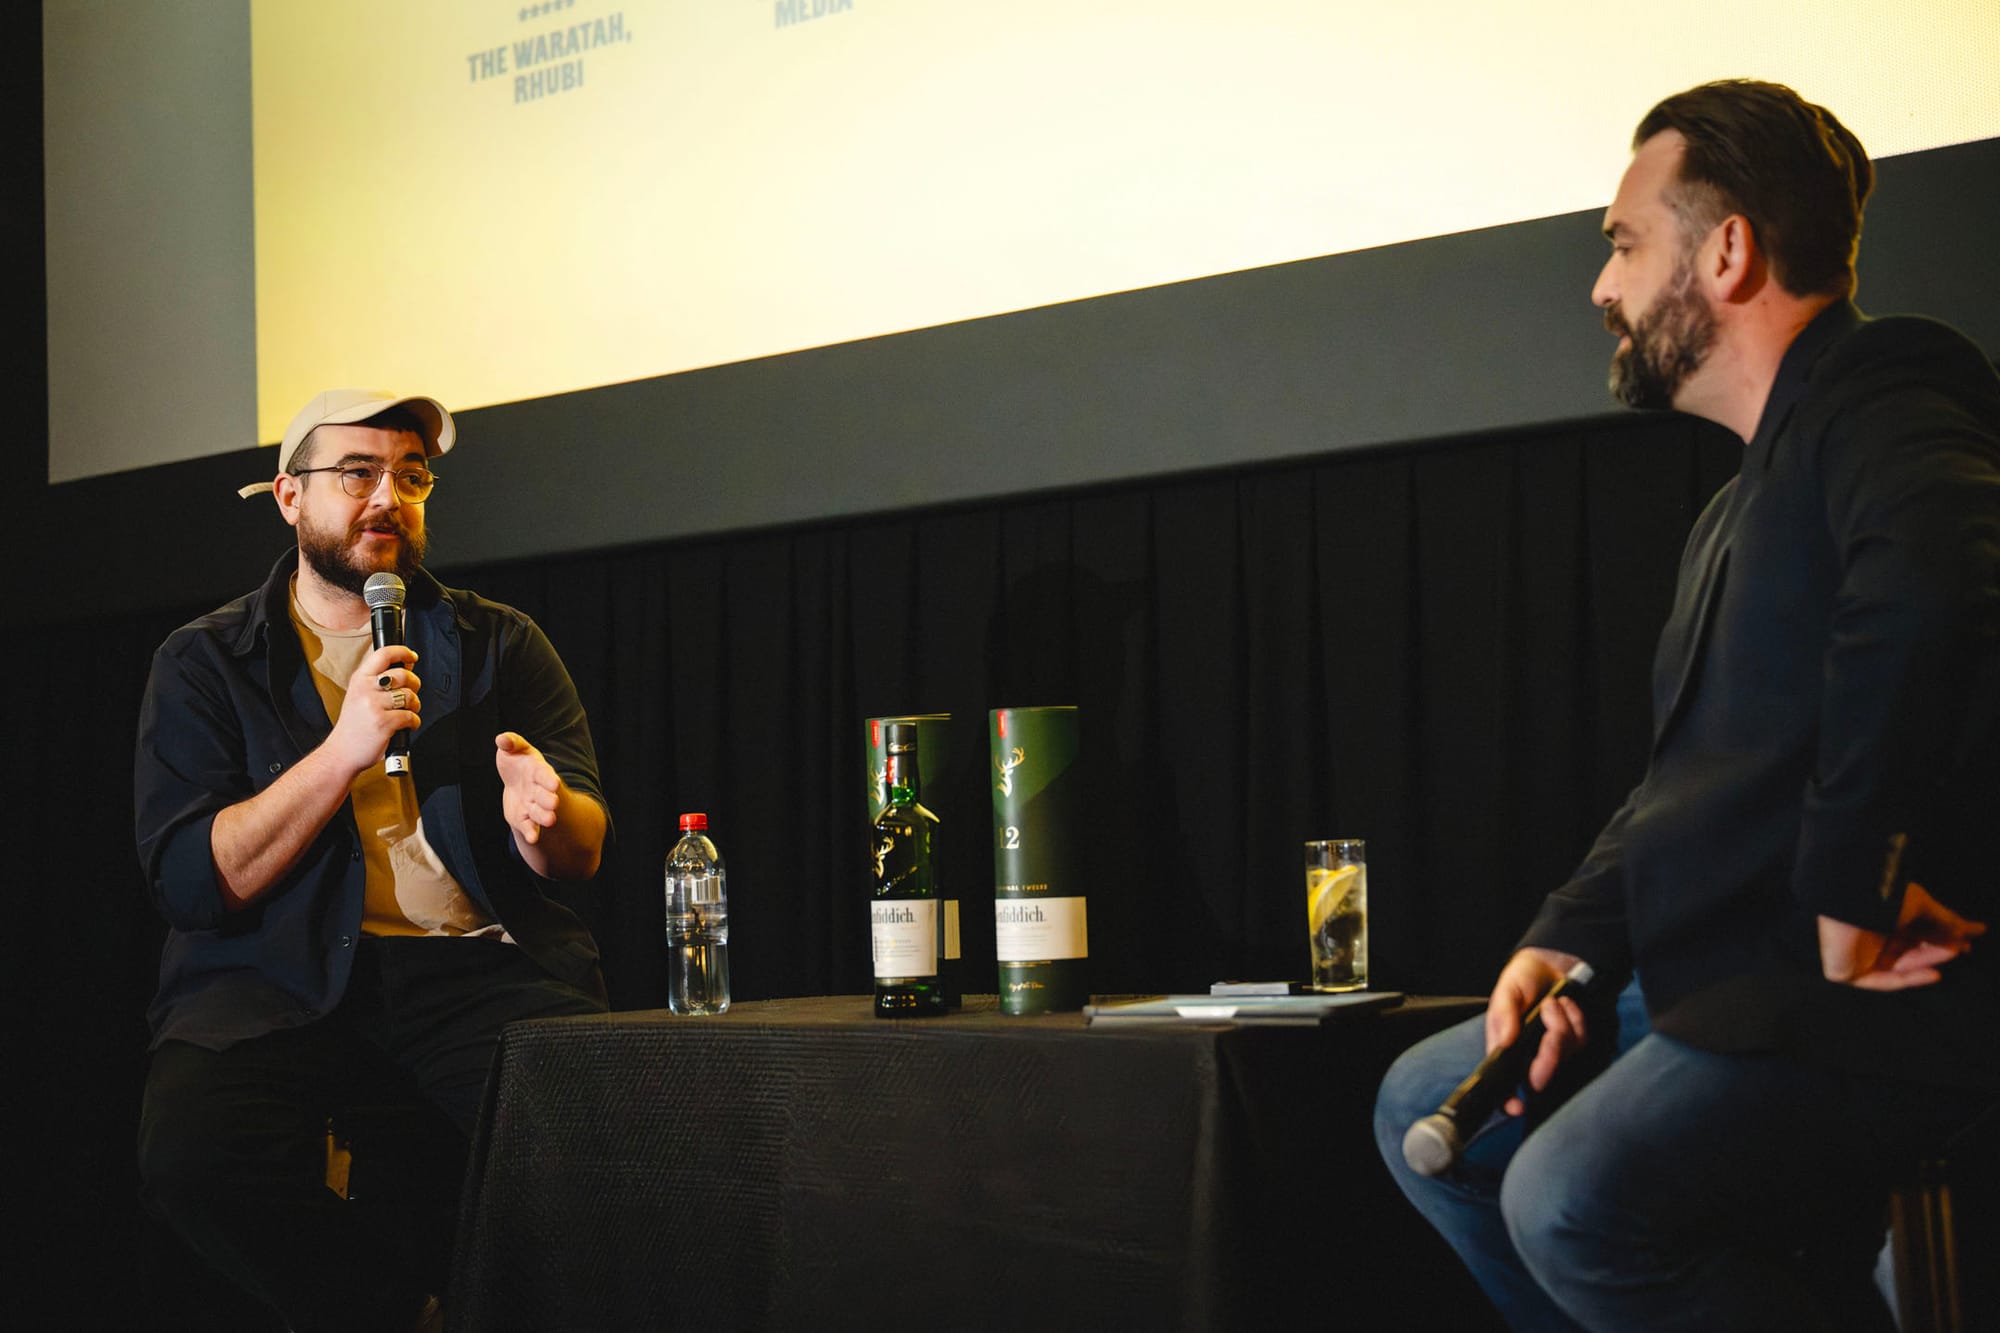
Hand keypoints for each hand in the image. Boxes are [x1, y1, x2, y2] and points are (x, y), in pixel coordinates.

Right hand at [328, 648, 420, 775]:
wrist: (341, 753)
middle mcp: (365, 689)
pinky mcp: (384, 722)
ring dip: (414, 705)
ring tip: (407, 712)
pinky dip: (413, 722)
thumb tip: (405, 667)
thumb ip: (377, 682)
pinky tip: (406, 725)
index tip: (411, 656)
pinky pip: (411, 716)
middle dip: (414, 684)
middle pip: (402, 674)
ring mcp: (374, 706)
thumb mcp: (358, 696)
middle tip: (411, 692)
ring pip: (409, 695)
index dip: (402, 652)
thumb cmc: (353, 726)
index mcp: (359, 680)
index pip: (383, 654)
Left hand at [495, 732, 561, 845]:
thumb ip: (511, 743)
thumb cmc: (518, 763)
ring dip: (544, 817)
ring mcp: (533, 806)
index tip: (554, 783)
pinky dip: (532, 833)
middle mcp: (539, 790)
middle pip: (546, 796)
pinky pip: (529, 826)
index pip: (545, 775)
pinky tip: (532, 839)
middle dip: (550, 800)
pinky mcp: (524, 819)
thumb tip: (502, 739)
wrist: (517, 784)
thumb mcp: (515, 749)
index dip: (548, 779)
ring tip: (550, 821)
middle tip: (554, 803)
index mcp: (538, 771)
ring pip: (540, 813)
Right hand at [1486, 947, 1587, 1115]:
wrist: (1548, 964)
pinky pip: (1581, 1039)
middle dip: (1550, 1048)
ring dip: (1560, 1020)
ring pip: (1565, 1053)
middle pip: (1542, 1073)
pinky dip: (1575, 1017)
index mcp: (1505, 1049)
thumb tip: (1505, 1043)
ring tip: (1551, 1001)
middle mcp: (1529, 1056)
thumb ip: (1504, 1017)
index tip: (1516, 1106)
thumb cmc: (1521, 980)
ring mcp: (1554, 1051)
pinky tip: (1565, 1003)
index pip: (1504, 1085)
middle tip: (1547, 1010)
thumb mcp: (1507, 992)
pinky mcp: (1574, 1042)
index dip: (1508, 1100)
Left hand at [1819, 882, 1985, 990]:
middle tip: (1960, 948)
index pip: (1915, 934)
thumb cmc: (1882, 898)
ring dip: (1926, 961)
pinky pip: (1882, 982)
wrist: (1850, 901)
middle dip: (1936, 949)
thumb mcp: (1920, 907)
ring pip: (1900, 966)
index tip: (1968, 942)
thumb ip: (1946, 921)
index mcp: (1882, 919)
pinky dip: (1908, 979)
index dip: (1941, 938)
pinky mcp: (1850, 973)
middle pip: (1910, 950)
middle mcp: (1870, 937)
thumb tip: (1978, 930)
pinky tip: (1934, 974)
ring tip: (1951, 953)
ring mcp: (1859, 956)